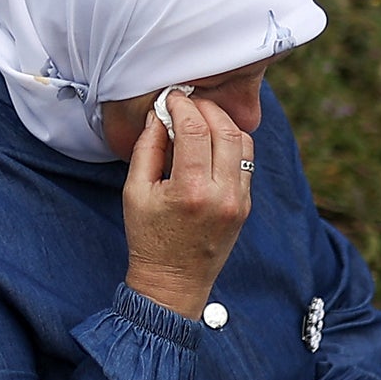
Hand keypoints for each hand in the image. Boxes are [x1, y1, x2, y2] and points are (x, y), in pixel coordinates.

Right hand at [121, 84, 252, 320]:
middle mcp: (222, 194)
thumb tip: (159, 115)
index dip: (181, 105)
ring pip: (242, 141)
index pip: (193, 129)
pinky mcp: (245, 205)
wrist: (173, 282)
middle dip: (204, 107)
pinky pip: (245, 161)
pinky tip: (211, 141)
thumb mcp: (135, 192)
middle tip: (185, 102)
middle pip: (224, 129)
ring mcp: (239, 200)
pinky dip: (231, 142)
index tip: (170, 98)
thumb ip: (147, 148)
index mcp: (191, 191)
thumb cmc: (149, 239)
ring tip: (199, 118)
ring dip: (221, 122)